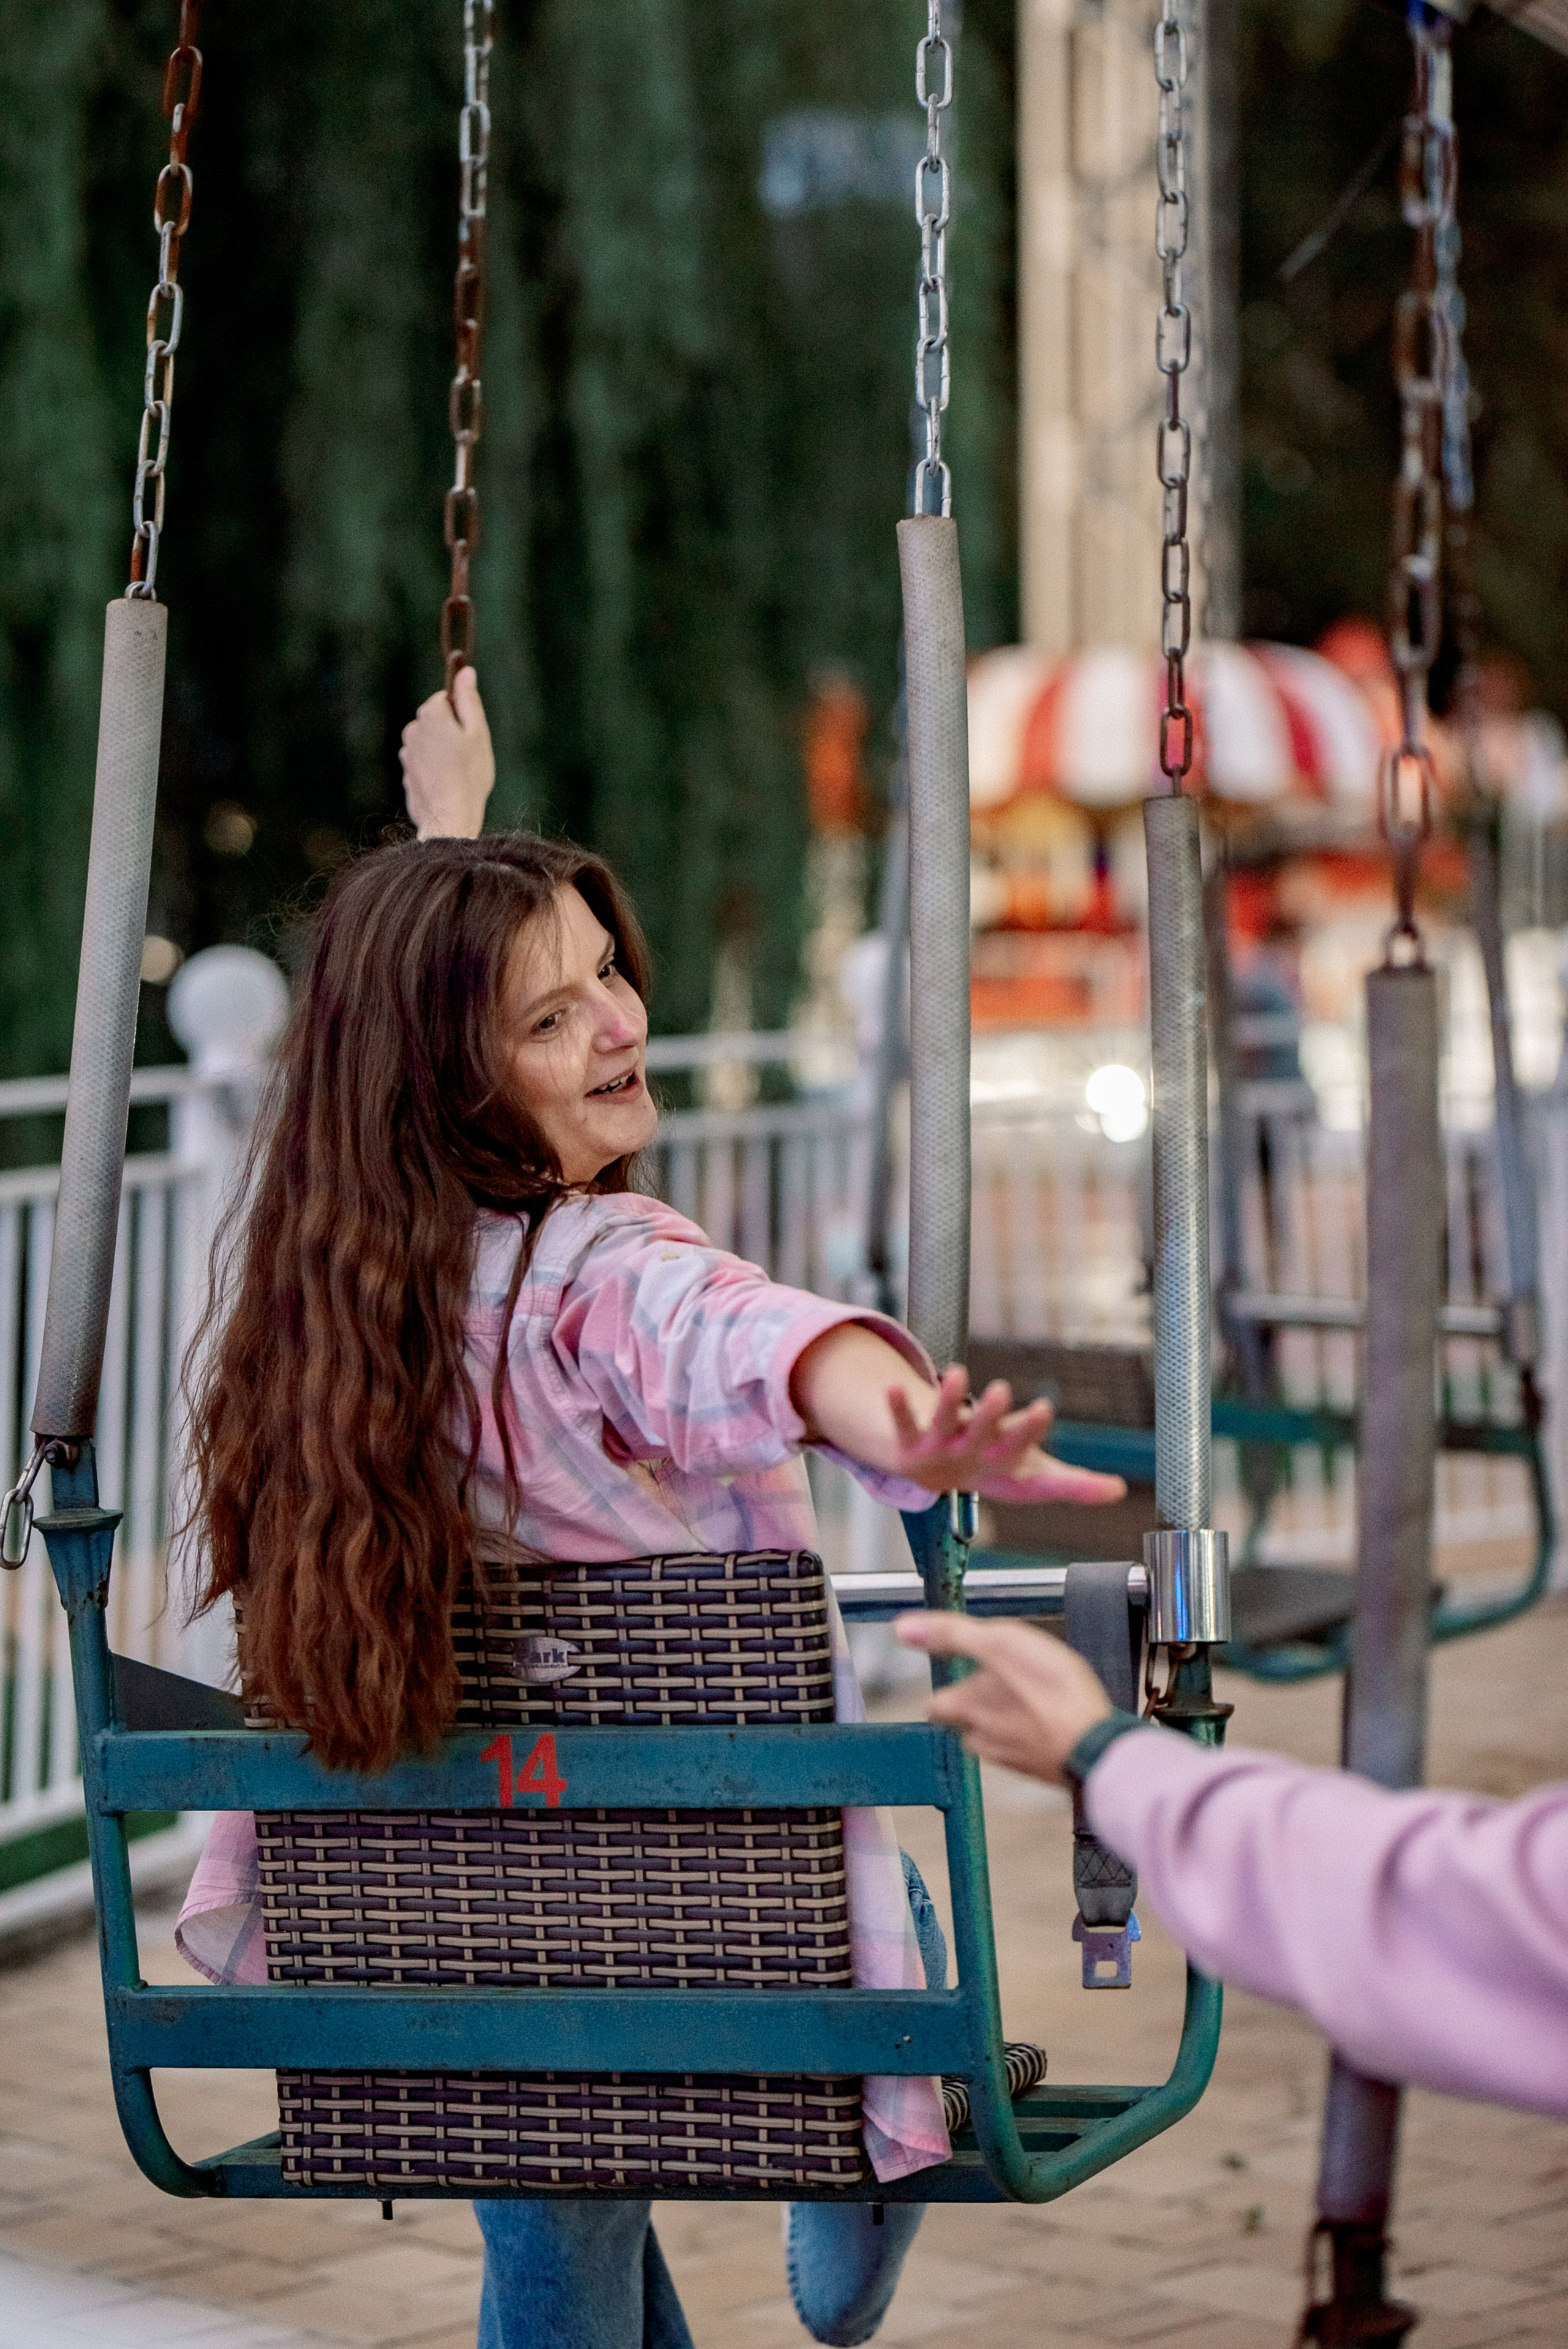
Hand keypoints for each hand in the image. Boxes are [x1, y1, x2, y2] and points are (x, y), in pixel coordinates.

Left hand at [400, 665, 494, 839]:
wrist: (449, 818)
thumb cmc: (469, 775)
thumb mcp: (478, 732)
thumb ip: (469, 700)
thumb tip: (465, 671)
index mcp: (431, 714)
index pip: (446, 699)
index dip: (463, 715)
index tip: (472, 733)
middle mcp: (413, 729)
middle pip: (437, 720)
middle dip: (452, 733)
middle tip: (468, 756)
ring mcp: (407, 753)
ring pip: (430, 743)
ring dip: (443, 752)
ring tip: (459, 773)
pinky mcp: (407, 774)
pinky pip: (425, 764)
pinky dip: (436, 771)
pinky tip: (448, 786)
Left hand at [889, 1367, 1125, 1507]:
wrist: (938, 1479)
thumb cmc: (997, 1469)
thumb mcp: (1035, 1479)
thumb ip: (1075, 1486)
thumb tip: (1119, 1492)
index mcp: (1004, 1467)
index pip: (1022, 1454)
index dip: (1031, 1433)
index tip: (1042, 1408)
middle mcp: (972, 1461)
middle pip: (983, 1439)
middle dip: (992, 1419)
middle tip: (1001, 1391)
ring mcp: (940, 1453)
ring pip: (944, 1426)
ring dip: (949, 1402)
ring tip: (957, 1374)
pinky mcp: (912, 1443)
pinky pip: (903, 1425)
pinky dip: (898, 1408)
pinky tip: (890, 1386)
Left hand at [896, 1614, 1114, 1784]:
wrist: (1096, 1745)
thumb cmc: (1052, 1693)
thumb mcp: (999, 1643)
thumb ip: (951, 1635)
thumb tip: (903, 1629)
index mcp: (965, 1708)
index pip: (936, 1702)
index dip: (947, 1687)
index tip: (961, 1671)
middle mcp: (983, 1740)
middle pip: (965, 1724)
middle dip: (976, 1707)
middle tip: (999, 1684)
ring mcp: (1015, 1758)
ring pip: (997, 1739)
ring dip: (1007, 1722)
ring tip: (1030, 1701)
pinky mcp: (1045, 1769)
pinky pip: (1030, 1751)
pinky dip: (1036, 1736)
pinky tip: (1054, 1721)